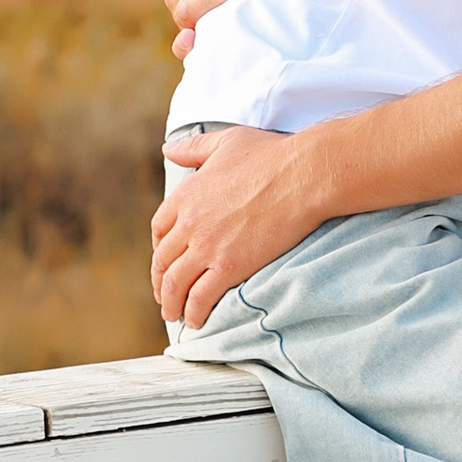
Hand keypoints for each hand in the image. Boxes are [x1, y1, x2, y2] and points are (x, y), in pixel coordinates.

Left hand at [153, 124, 310, 325]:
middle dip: (160, 282)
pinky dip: (193, 312)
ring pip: (175, 283)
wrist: (302, 176)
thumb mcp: (226, 142)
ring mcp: (207, 247)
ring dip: (171, 303)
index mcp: (186, 195)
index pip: (160, 229)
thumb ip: (193, 148)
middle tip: (165, 296)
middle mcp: (189, 223)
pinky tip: (195, 320)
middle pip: (163, 260)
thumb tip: (167, 149)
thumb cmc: (271, 155)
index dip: (159, 248)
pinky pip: (200, 297)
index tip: (165, 260)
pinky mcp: (229, 266)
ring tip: (174, 315)